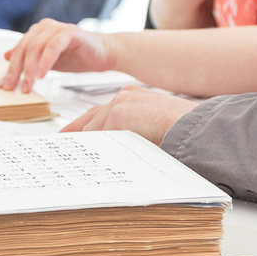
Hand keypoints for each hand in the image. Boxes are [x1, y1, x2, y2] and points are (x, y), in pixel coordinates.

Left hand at [0, 18, 116, 92]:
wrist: (105, 54)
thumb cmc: (77, 56)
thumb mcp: (48, 60)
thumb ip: (29, 58)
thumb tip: (5, 56)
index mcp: (38, 32)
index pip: (18, 50)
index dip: (10, 68)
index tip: (4, 86)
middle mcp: (45, 27)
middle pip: (24, 48)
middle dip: (16, 70)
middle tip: (12, 88)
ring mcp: (58, 28)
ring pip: (36, 47)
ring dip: (30, 69)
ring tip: (28, 86)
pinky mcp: (71, 33)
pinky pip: (54, 46)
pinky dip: (46, 60)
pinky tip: (42, 75)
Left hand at [61, 85, 196, 145]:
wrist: (195, 128)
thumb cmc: (182, 132)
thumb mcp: (155, 127)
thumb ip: (135, 132)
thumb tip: (118, 151)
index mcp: (134, 97)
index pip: (104, 112)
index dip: (87, 124)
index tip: (74, 134)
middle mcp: (125, 96)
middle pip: (93, 116)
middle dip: (76, 131)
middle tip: (61, 144)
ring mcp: (120, 104)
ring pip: (93, 128)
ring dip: (83, 144)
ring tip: (67, 156)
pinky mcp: (119, 115)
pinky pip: (99, 136)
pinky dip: (91, 148)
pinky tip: (81, 159)